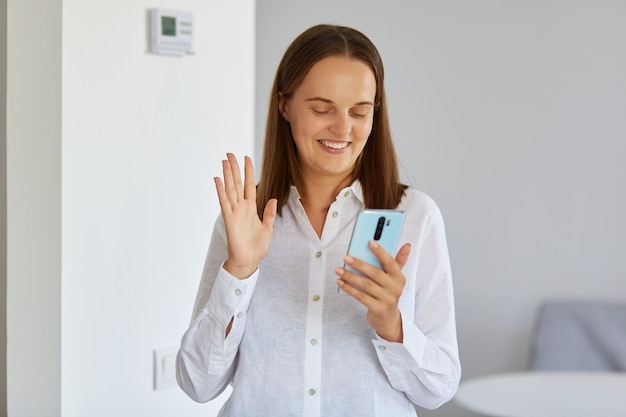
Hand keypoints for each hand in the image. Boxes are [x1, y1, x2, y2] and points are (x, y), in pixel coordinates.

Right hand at [214, 153, 276, 278]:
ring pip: (230, 189)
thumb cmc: (257, 247)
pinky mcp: (229, 219)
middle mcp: (241, 208)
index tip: (247, 158)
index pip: (250, 185)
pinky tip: (217, 179)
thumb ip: (269, 213)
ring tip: (224, 161)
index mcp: (251, 208)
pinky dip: (221, 190)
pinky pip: (224, 202)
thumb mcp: (268, 228)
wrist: (248, 261)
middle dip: (234, 168)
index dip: (249, 172)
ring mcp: (234, 212)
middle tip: (230, 153)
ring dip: (227, 175)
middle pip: (237, 183)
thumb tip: (272, 198)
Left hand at [336, 241, 410, 341]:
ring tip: (339, 270)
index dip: (381, 252)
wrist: (388, 319)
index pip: (390, 262)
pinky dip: (349, 289)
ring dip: (350, 276)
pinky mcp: (378, 309)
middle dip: (359, 264)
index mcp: (399, 277)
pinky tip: (341, 282)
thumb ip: (398, 261)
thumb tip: (407, 245)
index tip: (370, 242)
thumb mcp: (395, 278)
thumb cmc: (388, 293)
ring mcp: (387, 299)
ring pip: (366, 285)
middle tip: (346, 257)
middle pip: (375, 273)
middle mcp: (395, 288)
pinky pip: (361, 297)